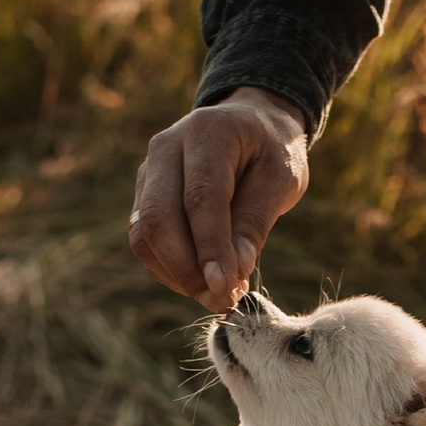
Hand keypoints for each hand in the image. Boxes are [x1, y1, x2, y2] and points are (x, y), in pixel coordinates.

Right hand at [126, 89, 308, 304]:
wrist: (251, 125)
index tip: (226, 288)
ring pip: (143, 235)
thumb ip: (255, 221)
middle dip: (186, 269)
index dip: (210, 248)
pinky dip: (169, 269)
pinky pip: (144, 241)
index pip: (200, 198)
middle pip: (158, 218)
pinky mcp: (143, 194)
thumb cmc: (271, 151)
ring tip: (216, 295)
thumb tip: (234, 272)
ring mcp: (148, 170)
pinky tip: (202, 280)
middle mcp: (166, 147)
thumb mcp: (282, 179)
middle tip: (221, 300)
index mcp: (207, 132)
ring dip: (176, 275)